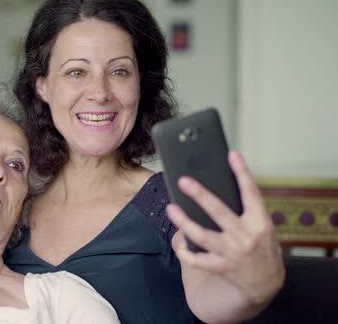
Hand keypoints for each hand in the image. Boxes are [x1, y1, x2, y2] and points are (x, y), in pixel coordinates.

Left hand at [167, 151, 284, 305]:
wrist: (266, 282)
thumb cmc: (259, 245)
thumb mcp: (260, 225)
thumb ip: (244, 208)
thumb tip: (213, 185)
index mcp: (260, 222)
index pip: (251, 193)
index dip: (242, 173)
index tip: (232, 154)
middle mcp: (246, 237)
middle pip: (220, 212)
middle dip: (201, 196)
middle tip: (184, 181)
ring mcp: (232, 253)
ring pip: (202, 236)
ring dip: (184, 222)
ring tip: (171, 208)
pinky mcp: (220, 266)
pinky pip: (196, 259)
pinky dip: (184, 250)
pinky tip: (178, 240)